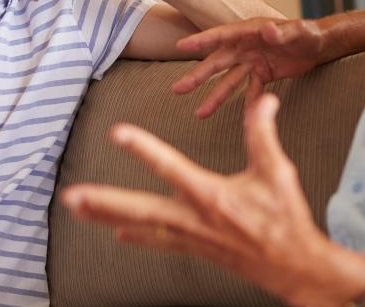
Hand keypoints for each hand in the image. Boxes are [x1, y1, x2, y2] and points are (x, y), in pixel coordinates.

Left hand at [62, 94, 354, 305]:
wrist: (293, 266)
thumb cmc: (285, 218)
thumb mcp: (277, 172)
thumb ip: (264, 133)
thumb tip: (265, 98)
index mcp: (211, 196)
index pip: (170, 167)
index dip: (143, 149)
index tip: (117, 133)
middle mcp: (193, 218)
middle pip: (140, 209)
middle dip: (104, 202)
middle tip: (70, 196)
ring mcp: (190, 236)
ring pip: (139, 226)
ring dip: (105, 216)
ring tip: (75, 208)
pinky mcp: (193, 247)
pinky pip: (156, 240)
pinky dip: (134, 235)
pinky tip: (113, 230)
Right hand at [172, 18, 326, 117]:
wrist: (320, 44)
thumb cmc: (308, 32)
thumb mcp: (297, 32)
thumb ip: (282, 32)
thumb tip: (267, 30)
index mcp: (250, 32)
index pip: (221, 36)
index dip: (201, 41)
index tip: (181, 46)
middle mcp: (246, 47)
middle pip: (217, 63)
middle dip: (198, 77)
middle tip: (178, 89)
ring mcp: (253, 61)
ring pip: (229, 81)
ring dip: (215, 97)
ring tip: (199, 113)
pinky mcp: (263, 74)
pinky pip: (251, 90)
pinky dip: (247, 103)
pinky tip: (240, 118)